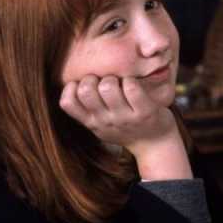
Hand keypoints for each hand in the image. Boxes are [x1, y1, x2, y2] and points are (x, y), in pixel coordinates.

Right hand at [59, 75, 191, 179]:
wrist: (156, 145)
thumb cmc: (127, 129)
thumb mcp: (101, 126)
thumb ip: (86, 111)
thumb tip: (71, 84)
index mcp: (92, 122)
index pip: (66, 103)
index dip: (71, 87)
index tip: (84, 85)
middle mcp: (106, 121)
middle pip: (86, 90)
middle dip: (93, 77)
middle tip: (104, 81)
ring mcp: (125, 118)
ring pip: (108, 87)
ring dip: (113, 77)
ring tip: (120, 82)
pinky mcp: (145, 112)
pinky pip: (132, 88)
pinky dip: (131, 80)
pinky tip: (134, 84)